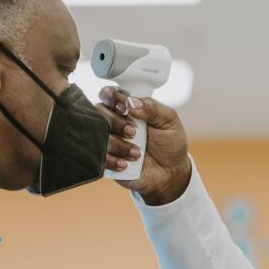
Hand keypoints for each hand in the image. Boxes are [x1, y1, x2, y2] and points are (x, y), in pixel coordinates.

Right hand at [97, 86, 191, 204]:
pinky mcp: (105, 160)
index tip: (126, 108)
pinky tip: (127, 164)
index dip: (112, 97)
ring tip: (137, 153)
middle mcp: (113, 122)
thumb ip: (152, 107)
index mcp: (127, 108)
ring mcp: (107, 141)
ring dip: (118, 144)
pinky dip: (112, 160)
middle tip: (134, 132)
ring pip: (97, 135)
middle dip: (115, 121)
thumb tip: (131, 102)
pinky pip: (98, 156)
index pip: (108, 94)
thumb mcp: (169, 121)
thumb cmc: (169, 144)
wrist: (171, 173)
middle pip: (98, 112)